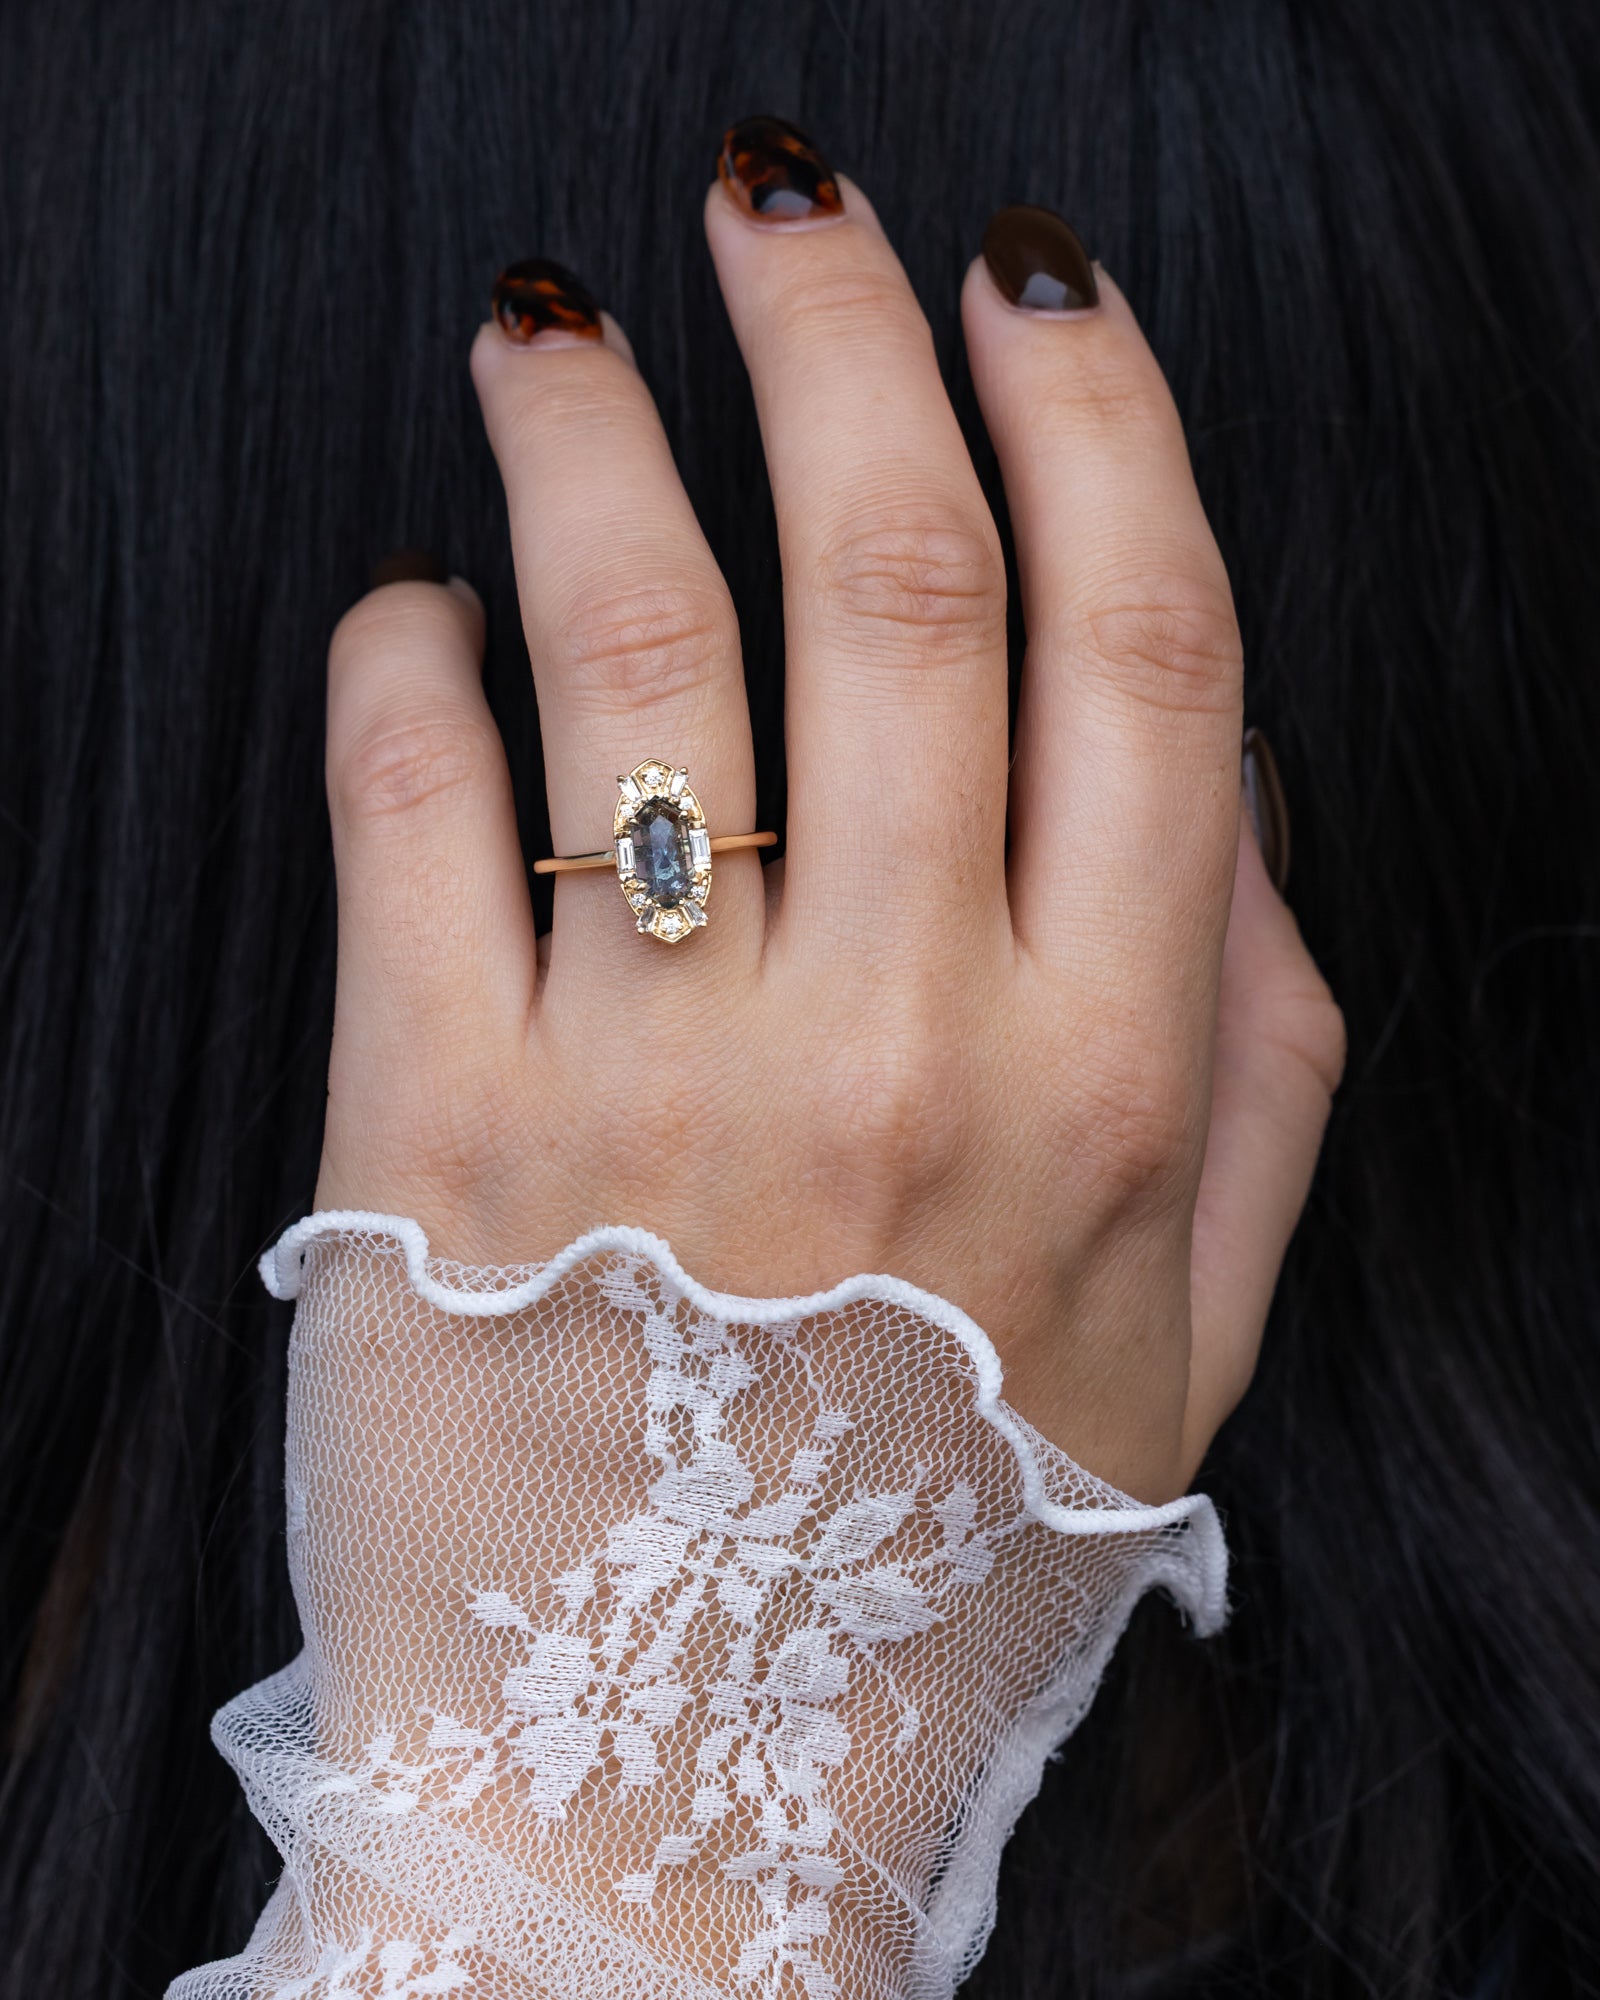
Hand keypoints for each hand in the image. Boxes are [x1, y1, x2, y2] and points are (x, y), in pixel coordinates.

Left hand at [313, 122, 1342, 1502]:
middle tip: (776, 194)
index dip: (1093, 410)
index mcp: (1109, 1075)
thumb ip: (1259, 1053)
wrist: (674, 1770)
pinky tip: (423, 611)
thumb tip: (1224, 795)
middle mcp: (897, 1047)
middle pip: (893, 576)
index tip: (1026, 278)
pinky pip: (409, 804)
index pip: (1140, 643)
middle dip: (835, 328)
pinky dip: (403, 658)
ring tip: (548, 322)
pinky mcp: (432, 1129)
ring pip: (634, 643)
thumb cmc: (934, 1532)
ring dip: (588, 429)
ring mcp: (654, 1084)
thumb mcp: (1193, 1331)